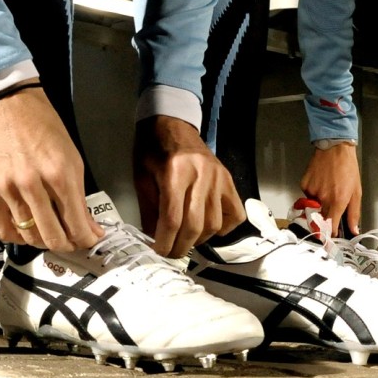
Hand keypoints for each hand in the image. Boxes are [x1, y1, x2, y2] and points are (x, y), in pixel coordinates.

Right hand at [0, 82, 102, 250]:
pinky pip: (2, 228)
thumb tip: (89, 228)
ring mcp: (7, 189)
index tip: (91, 241)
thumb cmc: (46, 129)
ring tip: (52, 236)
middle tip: (73, 243)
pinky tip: (28, 232)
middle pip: (51, 236)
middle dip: (67, 245)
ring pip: (27, 235)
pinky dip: (18, 236)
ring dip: (44, 242)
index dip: (86, 240)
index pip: (76, 223)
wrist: (8, 105)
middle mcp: (32, 185)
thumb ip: (80, 197)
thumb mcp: (73, 160)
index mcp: (60, 175)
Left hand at [133, 116, 244, 257]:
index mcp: (175, 173)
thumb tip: (153, 239)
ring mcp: (219, 179)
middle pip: (195, 225)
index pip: (173, 218)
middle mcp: (201, 176)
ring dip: (199, 239)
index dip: (165, 242)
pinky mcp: (229, 180)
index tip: (158, 252)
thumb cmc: (153, 149)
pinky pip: (235, 213)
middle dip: (180, 246)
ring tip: (186, 240)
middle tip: (170, 253)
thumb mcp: (142, 178)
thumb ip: (149, 210)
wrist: (172, 124)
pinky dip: (224, 227)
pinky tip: (210, 228)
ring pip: (215, 223)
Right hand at [300, 143, 361, 235]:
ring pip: (313, 208)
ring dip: (320, 204)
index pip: (330, 227)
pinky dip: (314, 194)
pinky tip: (322, 183)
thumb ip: (354, 214)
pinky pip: (307, 196)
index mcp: (337, 202)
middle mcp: (322, 199)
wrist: (335, 149)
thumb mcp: (356, 192)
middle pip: (320, 220)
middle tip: (330, 210)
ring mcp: (311, 192)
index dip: (330, 235)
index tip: (330, 239)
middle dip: (324, 220)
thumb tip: (354, 230)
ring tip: (328, 189)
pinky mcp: (304, 185)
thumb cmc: (347, 168)